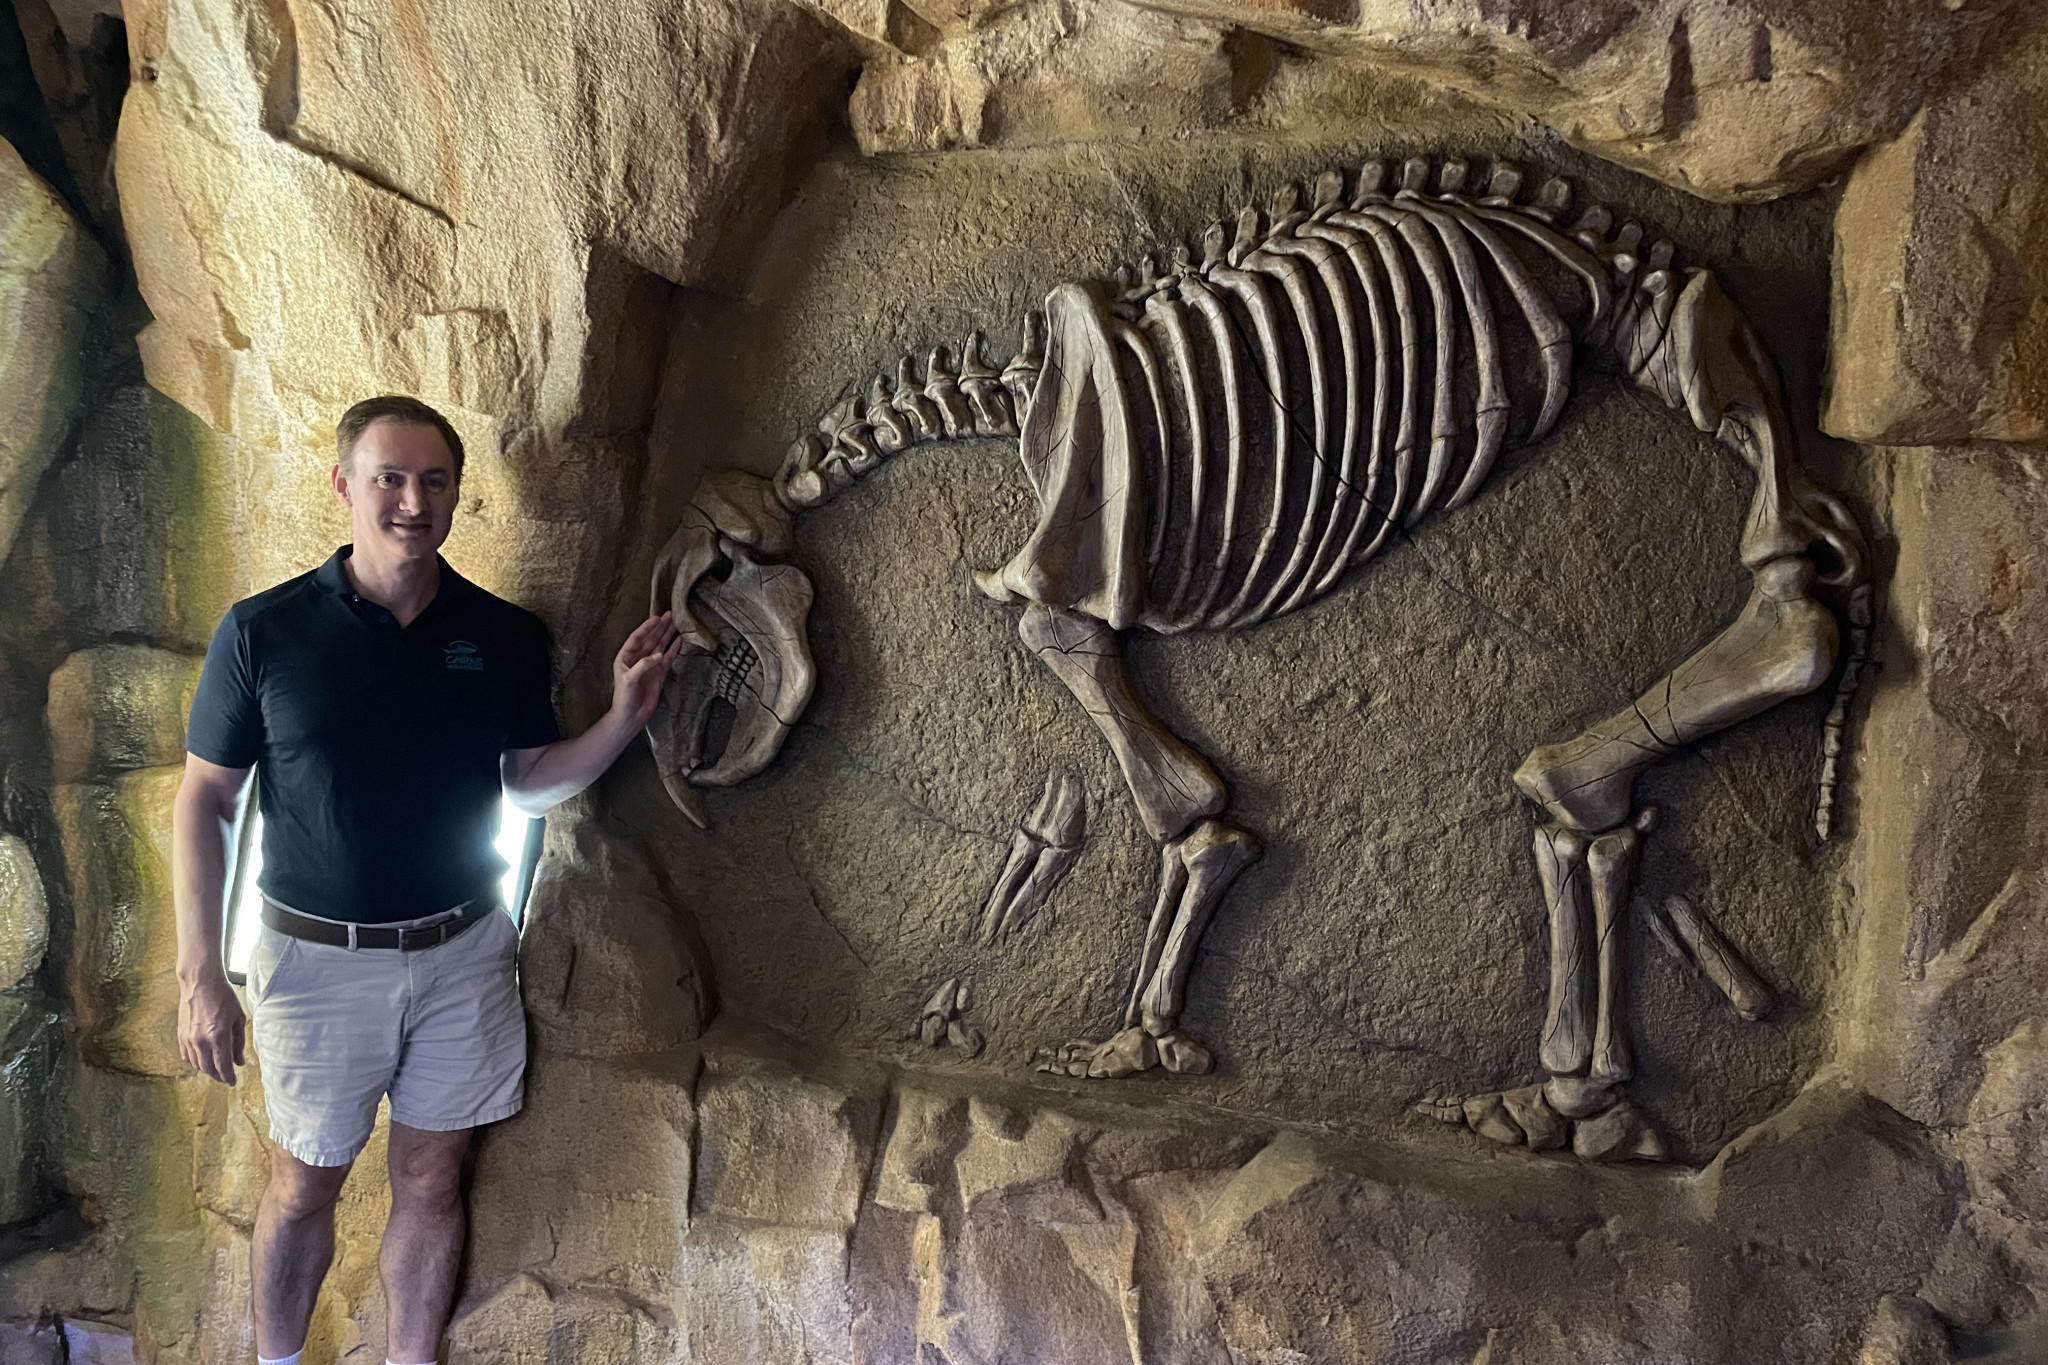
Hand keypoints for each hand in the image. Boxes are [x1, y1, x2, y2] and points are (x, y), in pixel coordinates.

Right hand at [179, 965, 245, 1084]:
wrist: (200, 982)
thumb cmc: (223, 997)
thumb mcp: (238, 1018)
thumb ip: (239, 1043)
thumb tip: (239, 1062)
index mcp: (218, 1037)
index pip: (223, 1066)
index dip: (228, 1077)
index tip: (233, 1082)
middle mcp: (201, 1041)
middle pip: (209, 1069)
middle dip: (219, 1076)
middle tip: (226, 1077)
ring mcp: (188, 1039)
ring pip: (197, 1064)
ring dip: (207, 1070)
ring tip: (216, 1069)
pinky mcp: (180, 1035)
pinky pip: (186, 1056)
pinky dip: (195, 1062)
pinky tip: (202, 1060)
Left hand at [612, 610, 683, 728]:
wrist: (631, 716)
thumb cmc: (624, 698)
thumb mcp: (629, 680)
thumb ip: (644, 665)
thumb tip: (658, 655)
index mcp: (625, 657)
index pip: (637, 638)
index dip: (647, 628)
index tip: (656, 618)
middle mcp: (638, 658)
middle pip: (651, 639)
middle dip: (660, 627)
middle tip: (670, 615)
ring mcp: (650, 665)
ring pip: (660, 646)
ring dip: (668, 635)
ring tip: (676, 623)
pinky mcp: (659, 673)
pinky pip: (668, 658)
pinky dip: (674, 649)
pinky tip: (679, 640)